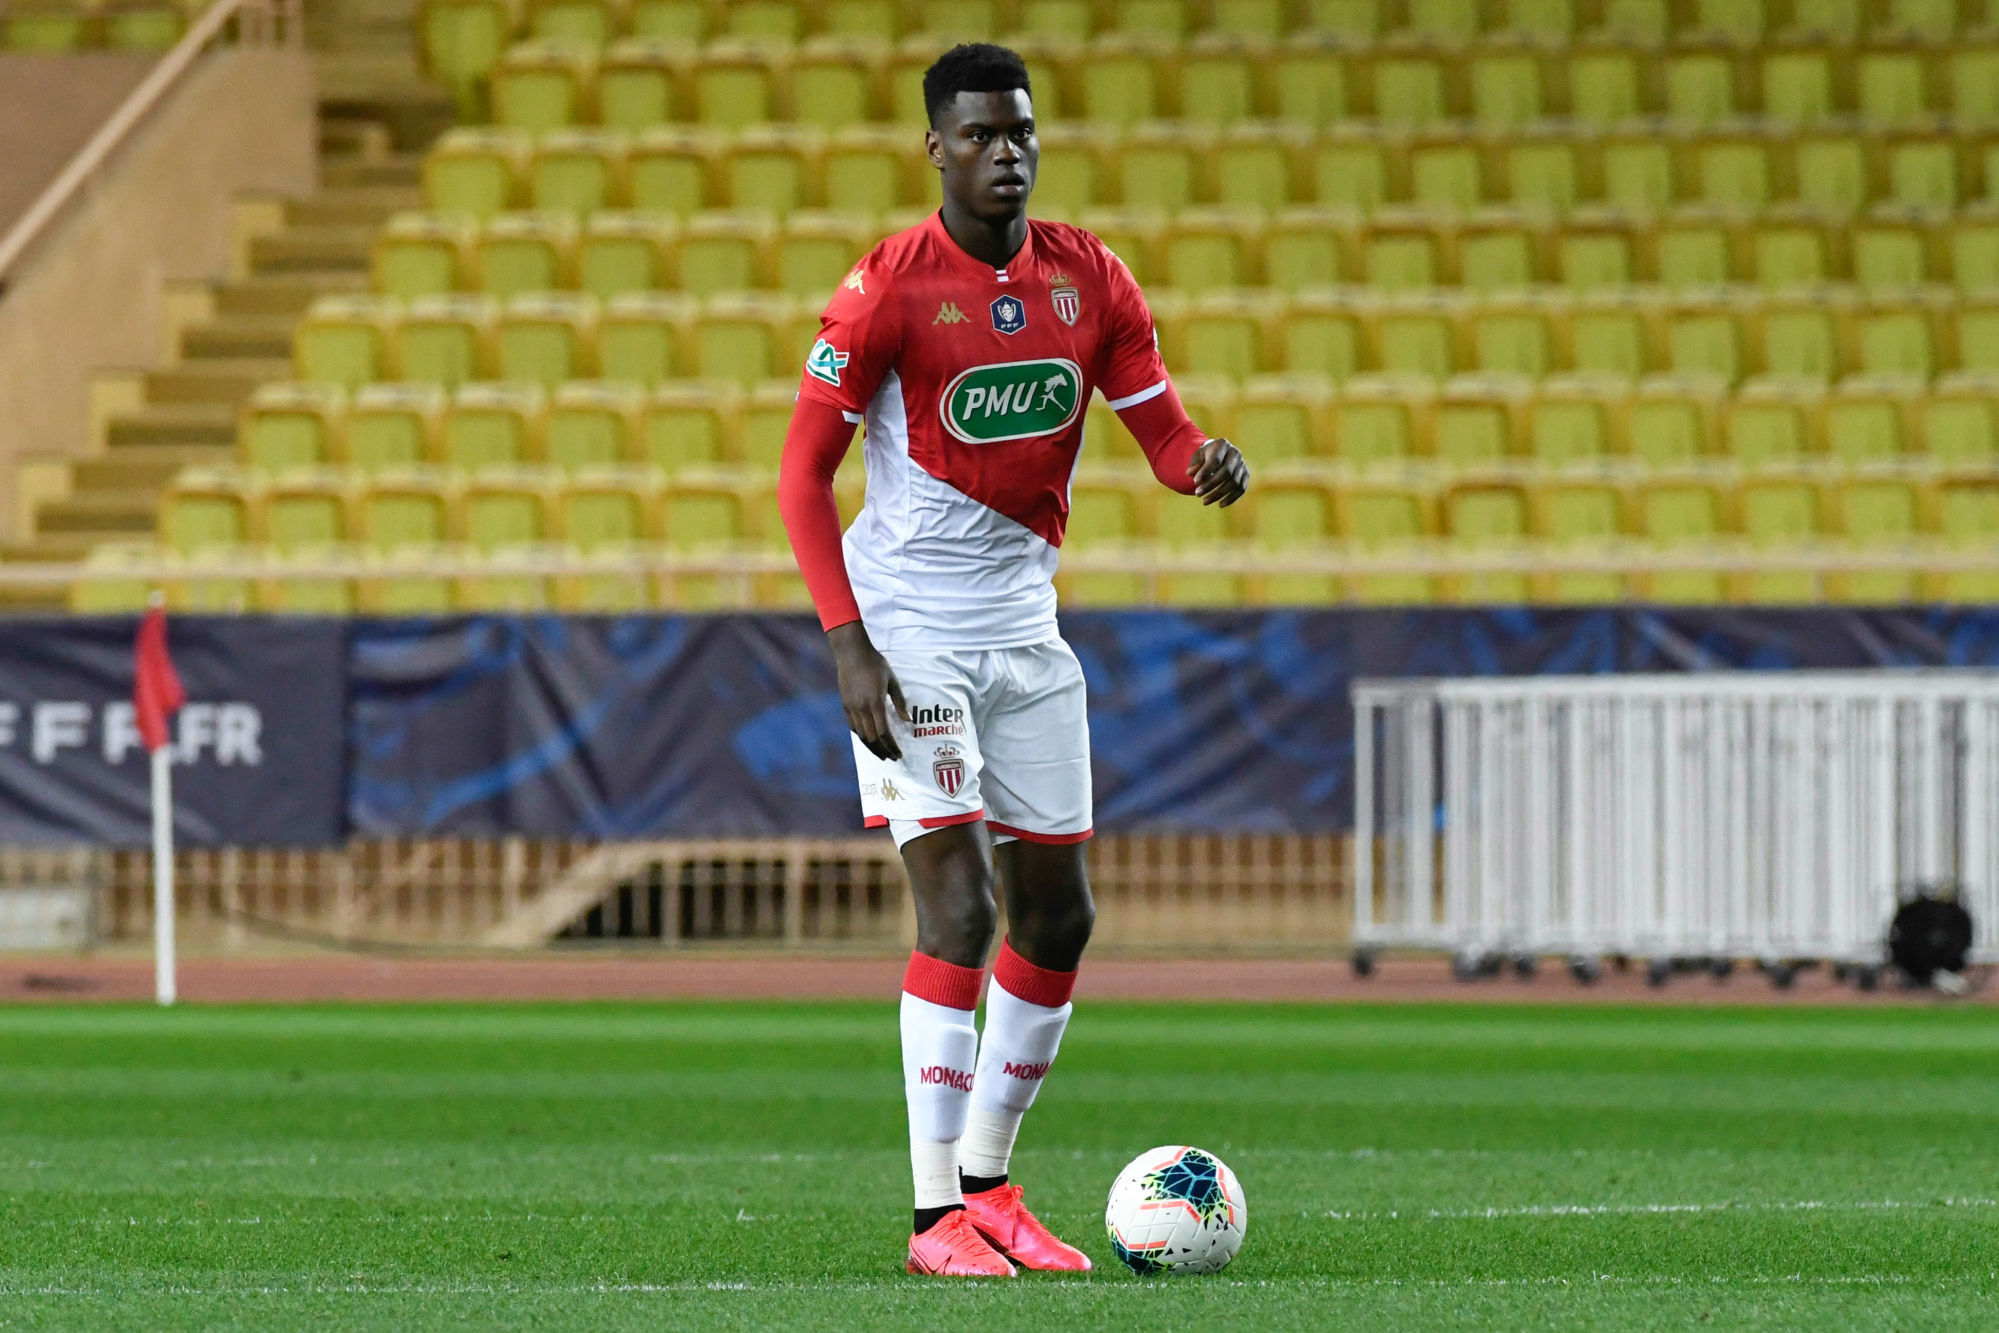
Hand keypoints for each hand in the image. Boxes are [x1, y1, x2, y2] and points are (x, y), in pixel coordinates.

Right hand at [827, 621, 907, 760]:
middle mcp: (862, 708)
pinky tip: (868, 740)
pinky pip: (853, 727)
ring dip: (872, 747)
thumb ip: (900, 702)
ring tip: (881, 754)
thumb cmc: (875, 664)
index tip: (898, 754)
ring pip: (861, 735)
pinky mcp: (845, 705)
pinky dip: (861, 736)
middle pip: (872, 738)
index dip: (891, 746)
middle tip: (892, 757)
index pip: (884, 733)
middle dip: (883, 751)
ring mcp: (851, 707)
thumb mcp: (892, 681)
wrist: (851, 652)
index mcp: (876, 702)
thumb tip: (908, 720)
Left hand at [1187, 437, 1248, 506]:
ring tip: (1204, 501)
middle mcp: (1235, 453)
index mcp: (1222, 444)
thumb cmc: (1204, 457)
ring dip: (1219, 494)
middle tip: (1197, 494)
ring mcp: (1242, 464)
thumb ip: (1193, 465)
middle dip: (1211, 485)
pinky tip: (1220, 504)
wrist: (1218, 455)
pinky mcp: (1246, 474)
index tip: (1195, 482)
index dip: (1205, 472)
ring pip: (1234, 482)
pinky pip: (1241, 488)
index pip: (1215, 460)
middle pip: (1226, 472)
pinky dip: (1231, 498)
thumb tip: (1190, 473)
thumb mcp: (1196, 457)